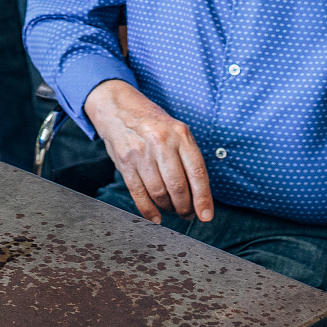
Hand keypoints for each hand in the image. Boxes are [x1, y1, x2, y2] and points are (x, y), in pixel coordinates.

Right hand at [84, 79, 212, 223]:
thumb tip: (200, 194)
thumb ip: (188, 157)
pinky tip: (155, 217)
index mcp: (180, 134)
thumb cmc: (154, 125)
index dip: (203, 198)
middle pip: (178, 186)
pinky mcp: (125, 162)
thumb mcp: (176, 131)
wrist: (120, 109)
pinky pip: (138, 193)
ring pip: (159, 192)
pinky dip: (148, 210)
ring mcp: (141, 152)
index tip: (206, 216)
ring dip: (168, 207)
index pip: (197, 172)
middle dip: (185, 207)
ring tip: (171, 209)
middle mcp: (161, 142)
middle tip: (187, 214)